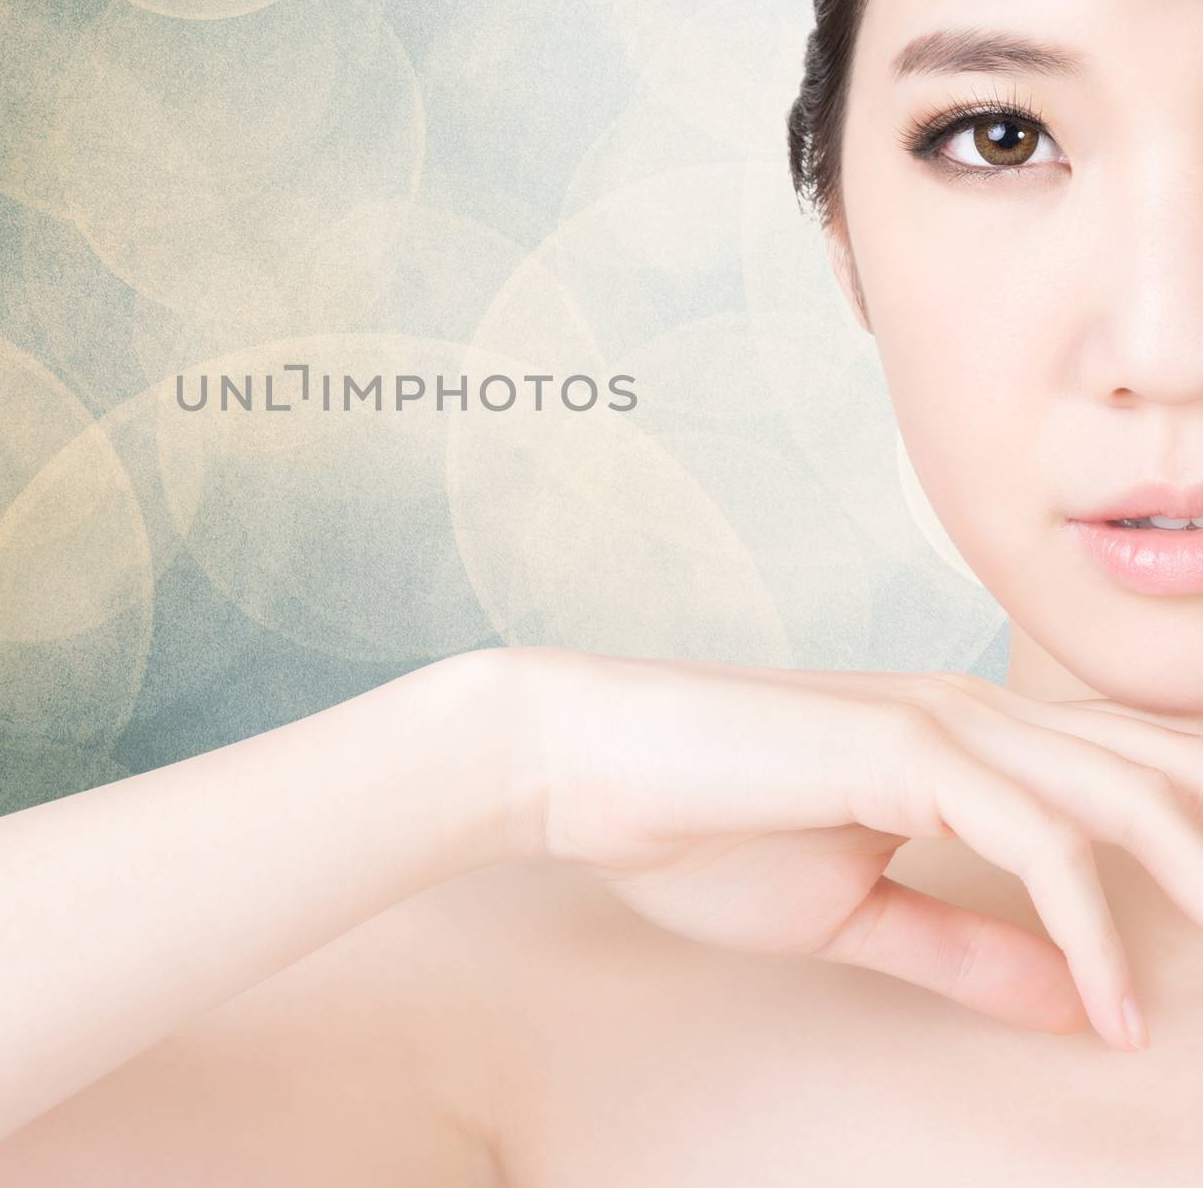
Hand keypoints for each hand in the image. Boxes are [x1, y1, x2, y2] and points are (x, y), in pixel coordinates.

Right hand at [516, 647, 1202, 1052]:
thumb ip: (968, 948)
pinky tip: (1111, 1012)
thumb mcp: (855, 915)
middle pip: (1166, 773)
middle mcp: (973, 716)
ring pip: (1132, 797)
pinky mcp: (904, 751)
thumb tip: (1080, 1000)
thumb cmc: (699, 829)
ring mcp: (942, 725)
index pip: (1131, 772)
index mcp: (966, 740)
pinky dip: (1093, 931)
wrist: (588, 766)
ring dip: (1202, 885)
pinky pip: (1042, 842)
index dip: (1198, 842)